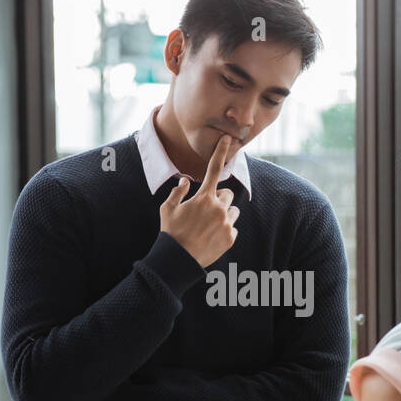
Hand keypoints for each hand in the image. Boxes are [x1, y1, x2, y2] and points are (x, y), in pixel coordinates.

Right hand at [159, 133, 239, 266]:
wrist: (178, 260)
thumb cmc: (171, 233)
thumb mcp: (167, 209)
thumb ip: (178, 192)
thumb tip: (185, 182)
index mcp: (203, 198)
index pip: (214, 169)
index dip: (221, 152)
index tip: (228, 139)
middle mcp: (218, 208)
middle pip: (226, 194)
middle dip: (218, 199)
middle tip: (204, 211)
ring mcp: (227, 224)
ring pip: (232, 211)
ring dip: (224, 214)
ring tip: (208, 227)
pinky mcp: (231, 238)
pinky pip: (233, 228)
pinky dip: (225, 230)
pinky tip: (211, 238)